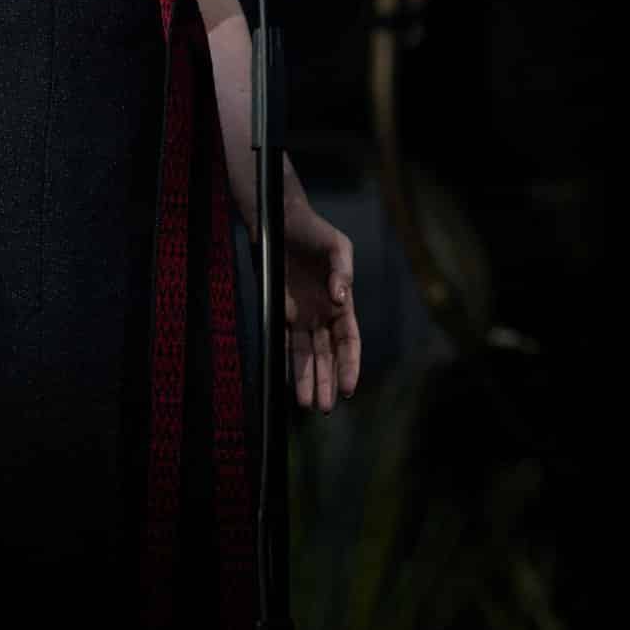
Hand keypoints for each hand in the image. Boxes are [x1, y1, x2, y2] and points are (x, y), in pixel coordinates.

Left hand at [264, 196, 360, 410]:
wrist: (280, 221)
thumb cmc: (315, 232)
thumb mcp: (337, 246)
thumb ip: (343, 271)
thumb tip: (341, 299)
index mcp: (342, 303)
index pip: (349, 342)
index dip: (349, 365)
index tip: (347, 388)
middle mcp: (322, 314)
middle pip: (327, 356)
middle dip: (326, 382)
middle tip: (323, 408)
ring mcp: (301, 315)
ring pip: (306, 355)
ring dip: (306, 379)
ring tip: (306, 404)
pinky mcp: (280, 311)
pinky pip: (284, 342)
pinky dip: (286, 362)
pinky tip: (287, 382)